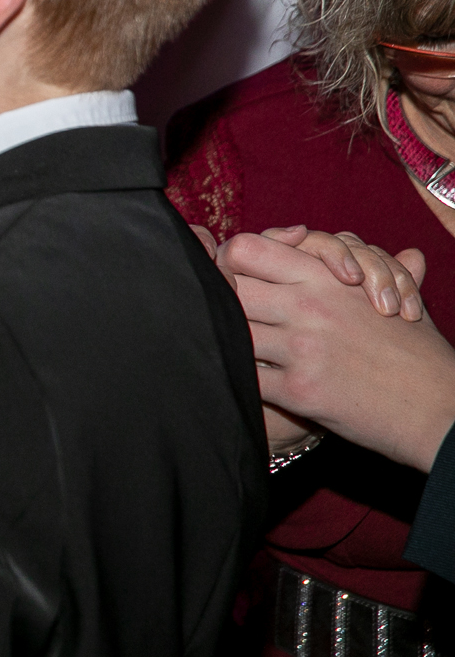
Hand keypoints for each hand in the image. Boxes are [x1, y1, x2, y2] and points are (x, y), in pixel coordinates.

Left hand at [224, 233, 454, 472]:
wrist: (437, 408)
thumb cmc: (414, 350)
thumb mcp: (392, 295)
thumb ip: (373, 264)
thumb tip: (395, 249)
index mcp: (325, 278)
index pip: (246, 249)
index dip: (228, 262)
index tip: (235, 280)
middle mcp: (309, 307)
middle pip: (228, 289)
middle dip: (223, 302)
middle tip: (226, 315)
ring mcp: (302, 348)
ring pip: (233, 332)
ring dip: (232, 340)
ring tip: (237, 346)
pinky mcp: (299, 390)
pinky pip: (247, 377)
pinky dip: (243, 377)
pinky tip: (252, 378)